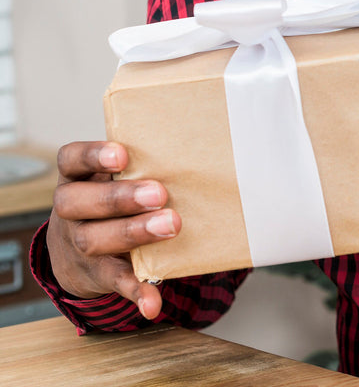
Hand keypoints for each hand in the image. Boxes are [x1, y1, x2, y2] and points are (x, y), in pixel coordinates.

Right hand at [46, 141, 179, 319]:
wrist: (77, 251)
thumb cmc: (111, 200)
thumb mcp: (112, 179)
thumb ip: (140, 165)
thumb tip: (193, 152)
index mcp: (77, 178)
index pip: (71, 160)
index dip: (92, 156)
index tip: (122, 155)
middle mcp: (71, 210)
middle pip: (78, 202)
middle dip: (120, 198)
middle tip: (159, 194)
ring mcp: (79, 244)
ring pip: (92, 239)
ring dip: (133, 233)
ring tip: (170, 226)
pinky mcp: (97, 274)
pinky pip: (114, 282)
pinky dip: (136, 291)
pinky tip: (152, 301)